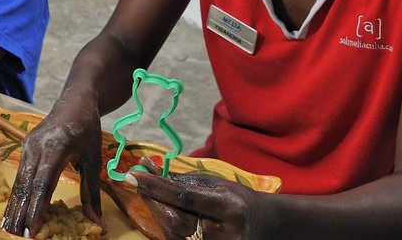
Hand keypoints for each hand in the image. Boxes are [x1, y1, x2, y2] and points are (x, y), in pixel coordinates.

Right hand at [2, 95, 104, 236]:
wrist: (74, 100)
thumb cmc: (87, 128)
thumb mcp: (93, 158)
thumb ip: (92, 192)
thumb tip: (96, 222)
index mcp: (57, 146)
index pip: (43, 183)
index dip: (36, 208)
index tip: (32, 230)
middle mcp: (37, 146)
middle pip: (26, 185)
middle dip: (20, 213)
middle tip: (14, 236)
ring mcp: (28, 146)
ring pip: (19, 183)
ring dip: (13, 208)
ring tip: (8, 230)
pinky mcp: (24, 148)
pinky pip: (19, 177)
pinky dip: (15, 197)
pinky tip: (10, 213)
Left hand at [127, 157, 268, 239]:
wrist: (267, 227)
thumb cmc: (240, 200)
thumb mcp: (218, 184)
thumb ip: (185, 179)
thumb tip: (149, 169)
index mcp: (229, 207)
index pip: (184, 197)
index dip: (156, 186)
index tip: (133, 174)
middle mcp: (223, 233)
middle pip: (174, 219)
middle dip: (152, 199)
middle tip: (137, 181)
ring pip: (172, 233)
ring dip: (156, 211)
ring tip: (151, 193)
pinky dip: (165, 224)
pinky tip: (162, 210)